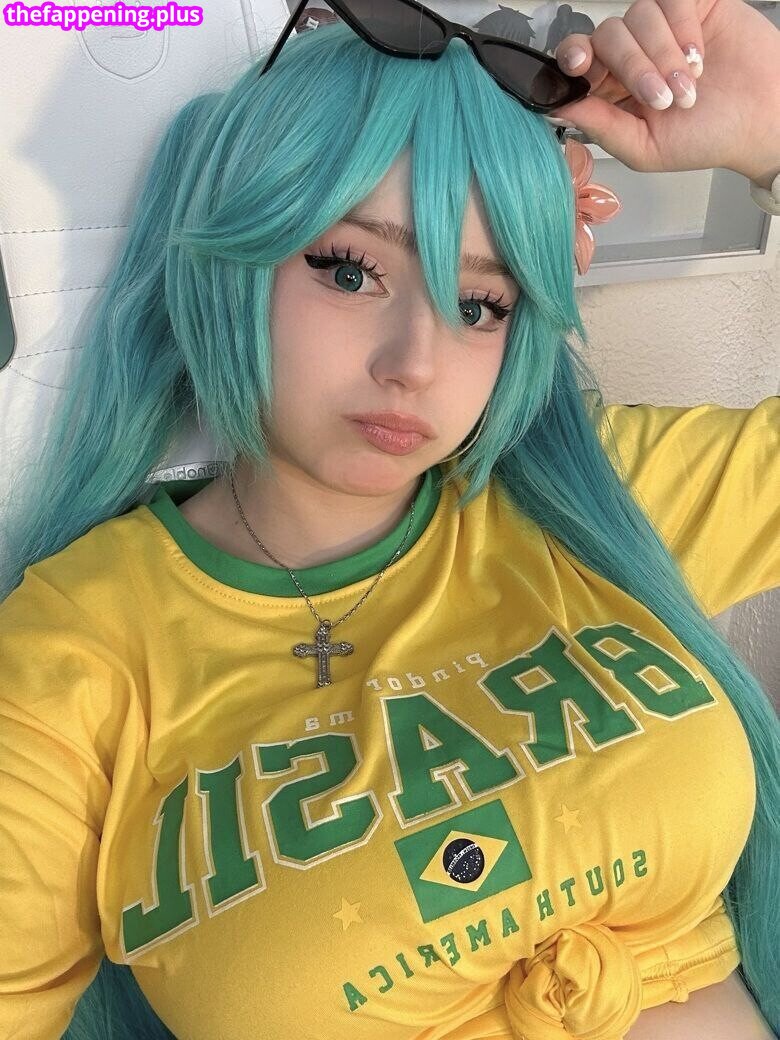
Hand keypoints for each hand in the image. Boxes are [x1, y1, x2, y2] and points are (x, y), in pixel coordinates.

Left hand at [547, 0, 779, 187]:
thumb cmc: (706, 138)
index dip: (574, 57)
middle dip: (632, 68)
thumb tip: (557, 106)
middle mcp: (632, 53)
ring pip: (638, 16)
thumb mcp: (644, 147)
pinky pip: (671, 0)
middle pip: (607, 35)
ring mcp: (661, 27)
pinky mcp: (692, 4)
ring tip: (688, 87)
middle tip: (663, 99)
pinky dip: (682, 29)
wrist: (761, 122)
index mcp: (613, 88)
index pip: (578, 58)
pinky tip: (697, 57)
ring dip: (662, 55)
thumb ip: (600, 126)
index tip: (581, 67)